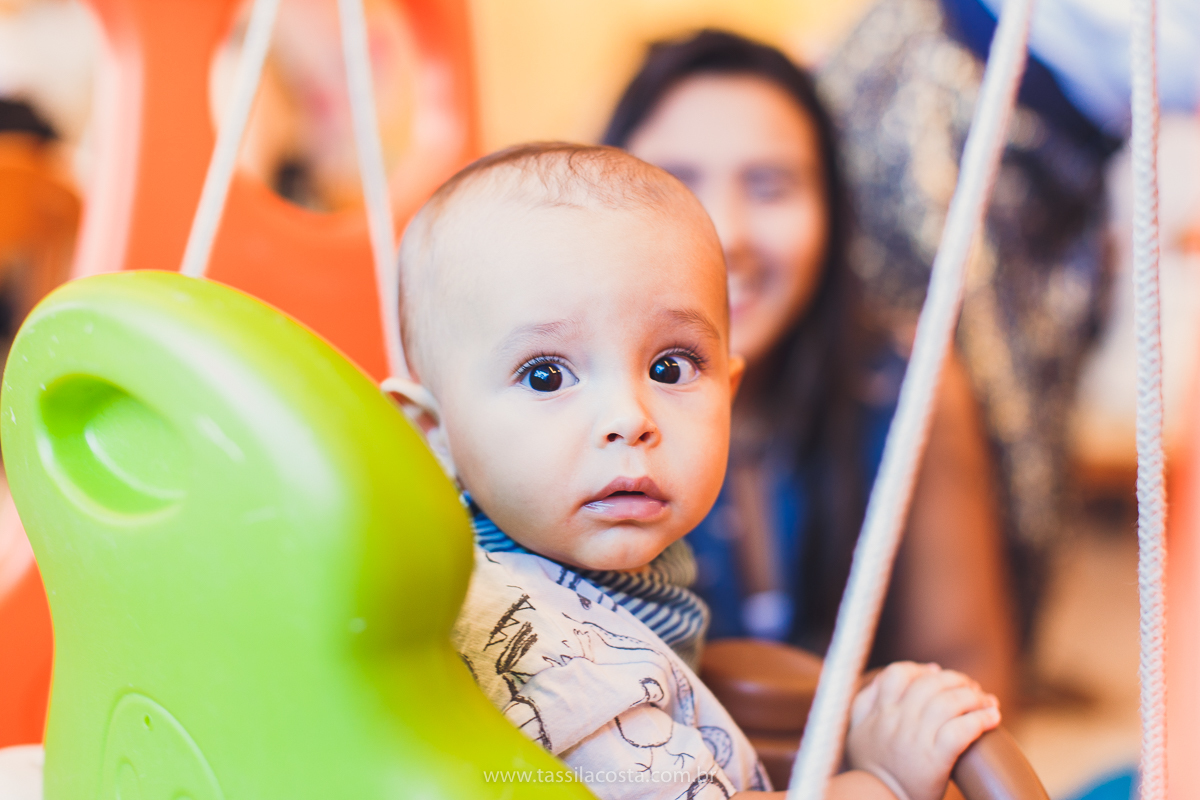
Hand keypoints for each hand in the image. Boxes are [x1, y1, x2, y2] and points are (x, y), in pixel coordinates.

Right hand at [846, 662, 999, 799]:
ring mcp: (914, 741)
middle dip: (955, 680)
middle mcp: (895, 722)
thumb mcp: (858, 734)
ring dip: (973, 697)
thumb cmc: (875, 771)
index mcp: (878, 714)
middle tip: (971, 687)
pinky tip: (993, 718)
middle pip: (929, 684)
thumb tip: (885, 677)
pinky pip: (961, 731)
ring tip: (987, 701)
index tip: (936, 672)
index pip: (897, 674)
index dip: (920, 669)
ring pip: (948, 703)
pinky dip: (981, 720)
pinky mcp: (934, 761)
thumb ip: (865, 703)